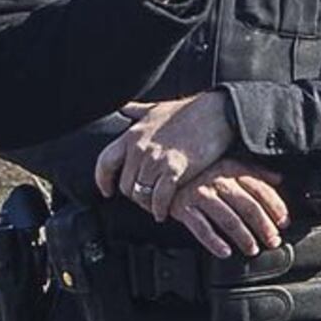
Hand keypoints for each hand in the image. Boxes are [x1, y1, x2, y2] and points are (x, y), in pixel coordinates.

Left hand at [94, 91, 240, 218]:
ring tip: (154, 207)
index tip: (107, 191)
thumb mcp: (156, 108)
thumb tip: (123, 108)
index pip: (105, 163)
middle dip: (133, 196)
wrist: (217, 113)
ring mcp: (156, 159)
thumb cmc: (188, 111)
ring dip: (147, 205)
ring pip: (140, 194)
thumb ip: (137, 111)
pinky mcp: (175, 169)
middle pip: (124, 185)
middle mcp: (139, 148)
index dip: (103, 181)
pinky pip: (159, 198)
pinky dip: (160, 209)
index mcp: (132, 134)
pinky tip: (164, 213)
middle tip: (143, 200)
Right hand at [166, 159, 289, 259]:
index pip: (260, 189)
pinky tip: (225, 252)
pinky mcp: (184, 208)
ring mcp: (201, 195)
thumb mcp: (229, 165)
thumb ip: (254, 173)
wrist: (167, 173)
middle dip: (264, 226)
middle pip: (248, 207)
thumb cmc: (203, 172)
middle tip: (273, 241)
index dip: (275, 207)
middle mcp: (218, 182)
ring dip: (244, 237)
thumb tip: (279, 179)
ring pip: (228, 219)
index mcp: (232, 170)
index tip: (284, 222)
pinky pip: (201, 228)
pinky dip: (214, 242)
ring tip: (253, 249)